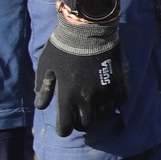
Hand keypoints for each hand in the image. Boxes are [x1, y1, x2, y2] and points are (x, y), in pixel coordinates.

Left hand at [33, 9, 130, 136]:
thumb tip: (40, 105)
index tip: (63, 129)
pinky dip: (114, 102)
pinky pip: (120, 101)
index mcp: (68, 96)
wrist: (87, 29)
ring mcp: (106, 92)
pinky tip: (108, 98)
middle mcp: (88, 98)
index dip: (63, 130)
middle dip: (80, 123)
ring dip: (97, 114)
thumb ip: (42, 88)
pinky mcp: (120, 83)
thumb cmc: (62, 47)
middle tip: (77, 118)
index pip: (66, 125)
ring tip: (92, 109)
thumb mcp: (45, 66)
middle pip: (86, 123)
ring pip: (104, 115)